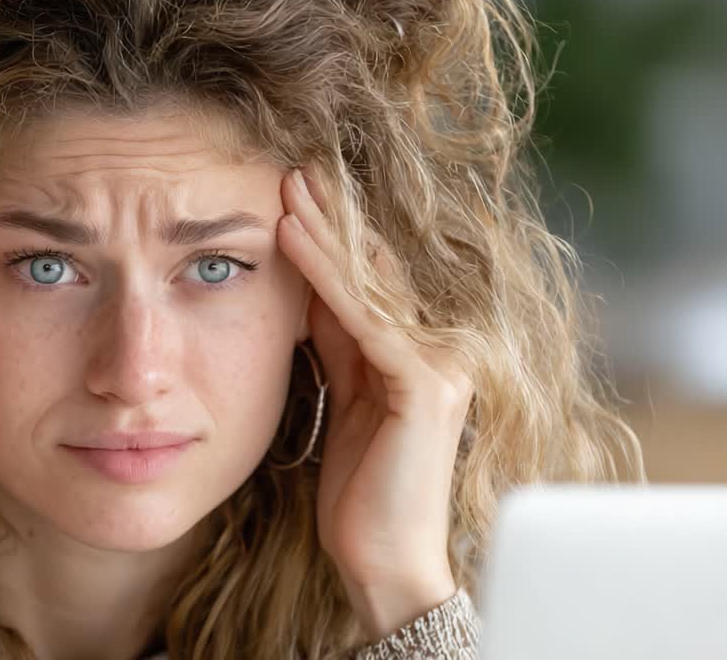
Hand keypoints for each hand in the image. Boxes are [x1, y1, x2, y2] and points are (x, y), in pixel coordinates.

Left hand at [277, 166, 471, 636]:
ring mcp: (439, 364)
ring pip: (369, 283)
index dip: (334, 233)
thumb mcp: (344, 397)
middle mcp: (441, 349)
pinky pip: (363, 317)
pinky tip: (290, 239)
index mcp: (422, 352)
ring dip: (324, 231)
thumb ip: (338, 343)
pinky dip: (325, 274)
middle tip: (288, 168)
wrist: (382, 560)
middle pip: (376, 268)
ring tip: (285, 188)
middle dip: (332, 216)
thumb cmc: (361, 488)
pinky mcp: (423, 385)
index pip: (373, 278)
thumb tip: (312, 288)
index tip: (294, 190)